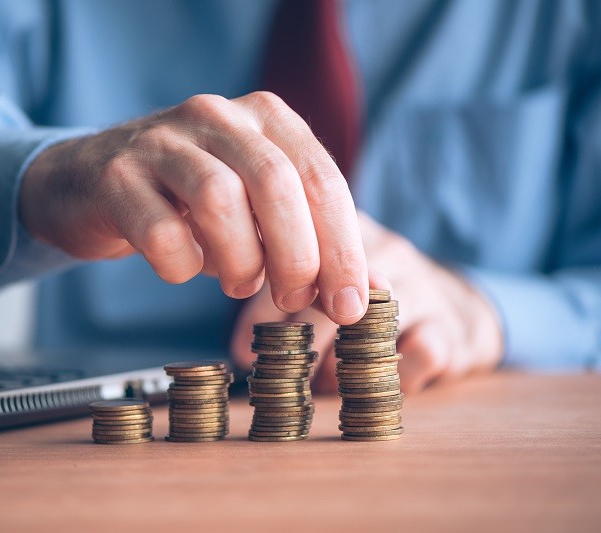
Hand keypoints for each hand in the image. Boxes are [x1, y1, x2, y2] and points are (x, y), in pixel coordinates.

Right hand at [19, 92, 368, 322]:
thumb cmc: (186, 201)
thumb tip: (369, 296)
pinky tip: (184, 267)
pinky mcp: (116, 174)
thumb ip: (311, 244)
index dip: (342, 249)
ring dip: (240, 260)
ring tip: (240, 283)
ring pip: (218, 198)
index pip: (321, 178)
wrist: (90, 183)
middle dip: (297, 256)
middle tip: (294, 299)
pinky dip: (181, 265)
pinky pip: (159, 229)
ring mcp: (160, 140)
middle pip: (275, 183)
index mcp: (264, 118)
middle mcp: (215, 116)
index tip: (350, 306)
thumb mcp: (256, 212)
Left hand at [230, 213, 503, 393]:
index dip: (264, 304)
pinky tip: (369, 390)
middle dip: (299, 336)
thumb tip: (241, 354)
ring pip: (375, 320)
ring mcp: (422, 285)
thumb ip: (282, 301)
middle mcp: (384, 250)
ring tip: (321, 386)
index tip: (245, 350)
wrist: (456, 306)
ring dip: (342, 360)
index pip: (297, 256)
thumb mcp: (327, 281)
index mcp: (343, 230)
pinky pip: (421, 353)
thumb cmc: (367, 299)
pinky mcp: (451, 326)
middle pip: (333, 287)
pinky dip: (390, 378)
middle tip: (277, 374)